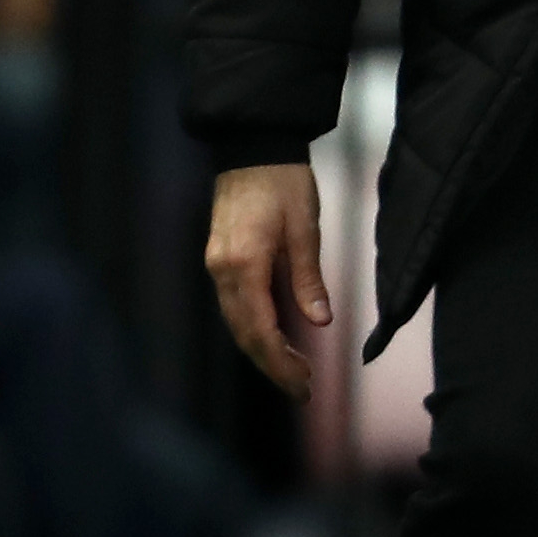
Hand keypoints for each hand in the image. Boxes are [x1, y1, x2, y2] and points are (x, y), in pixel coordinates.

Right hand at [206, 162, 332, 397]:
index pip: (260, 330)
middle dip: (272, 366)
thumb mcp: (305, 228)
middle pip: (244, 334)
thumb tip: (320, 321)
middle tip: (302, 390)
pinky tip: (274, 340)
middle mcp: (223, 270)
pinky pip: (234, 306)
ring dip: (262, 351)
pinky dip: (253, 329)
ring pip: (236, 323)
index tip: (303, 385)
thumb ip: (309, 278)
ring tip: (293, 371)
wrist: (253, 146)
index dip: (281, 363)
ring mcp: (217, 265)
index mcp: (245, 264)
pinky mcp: (219, 259)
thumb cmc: (284, 182)